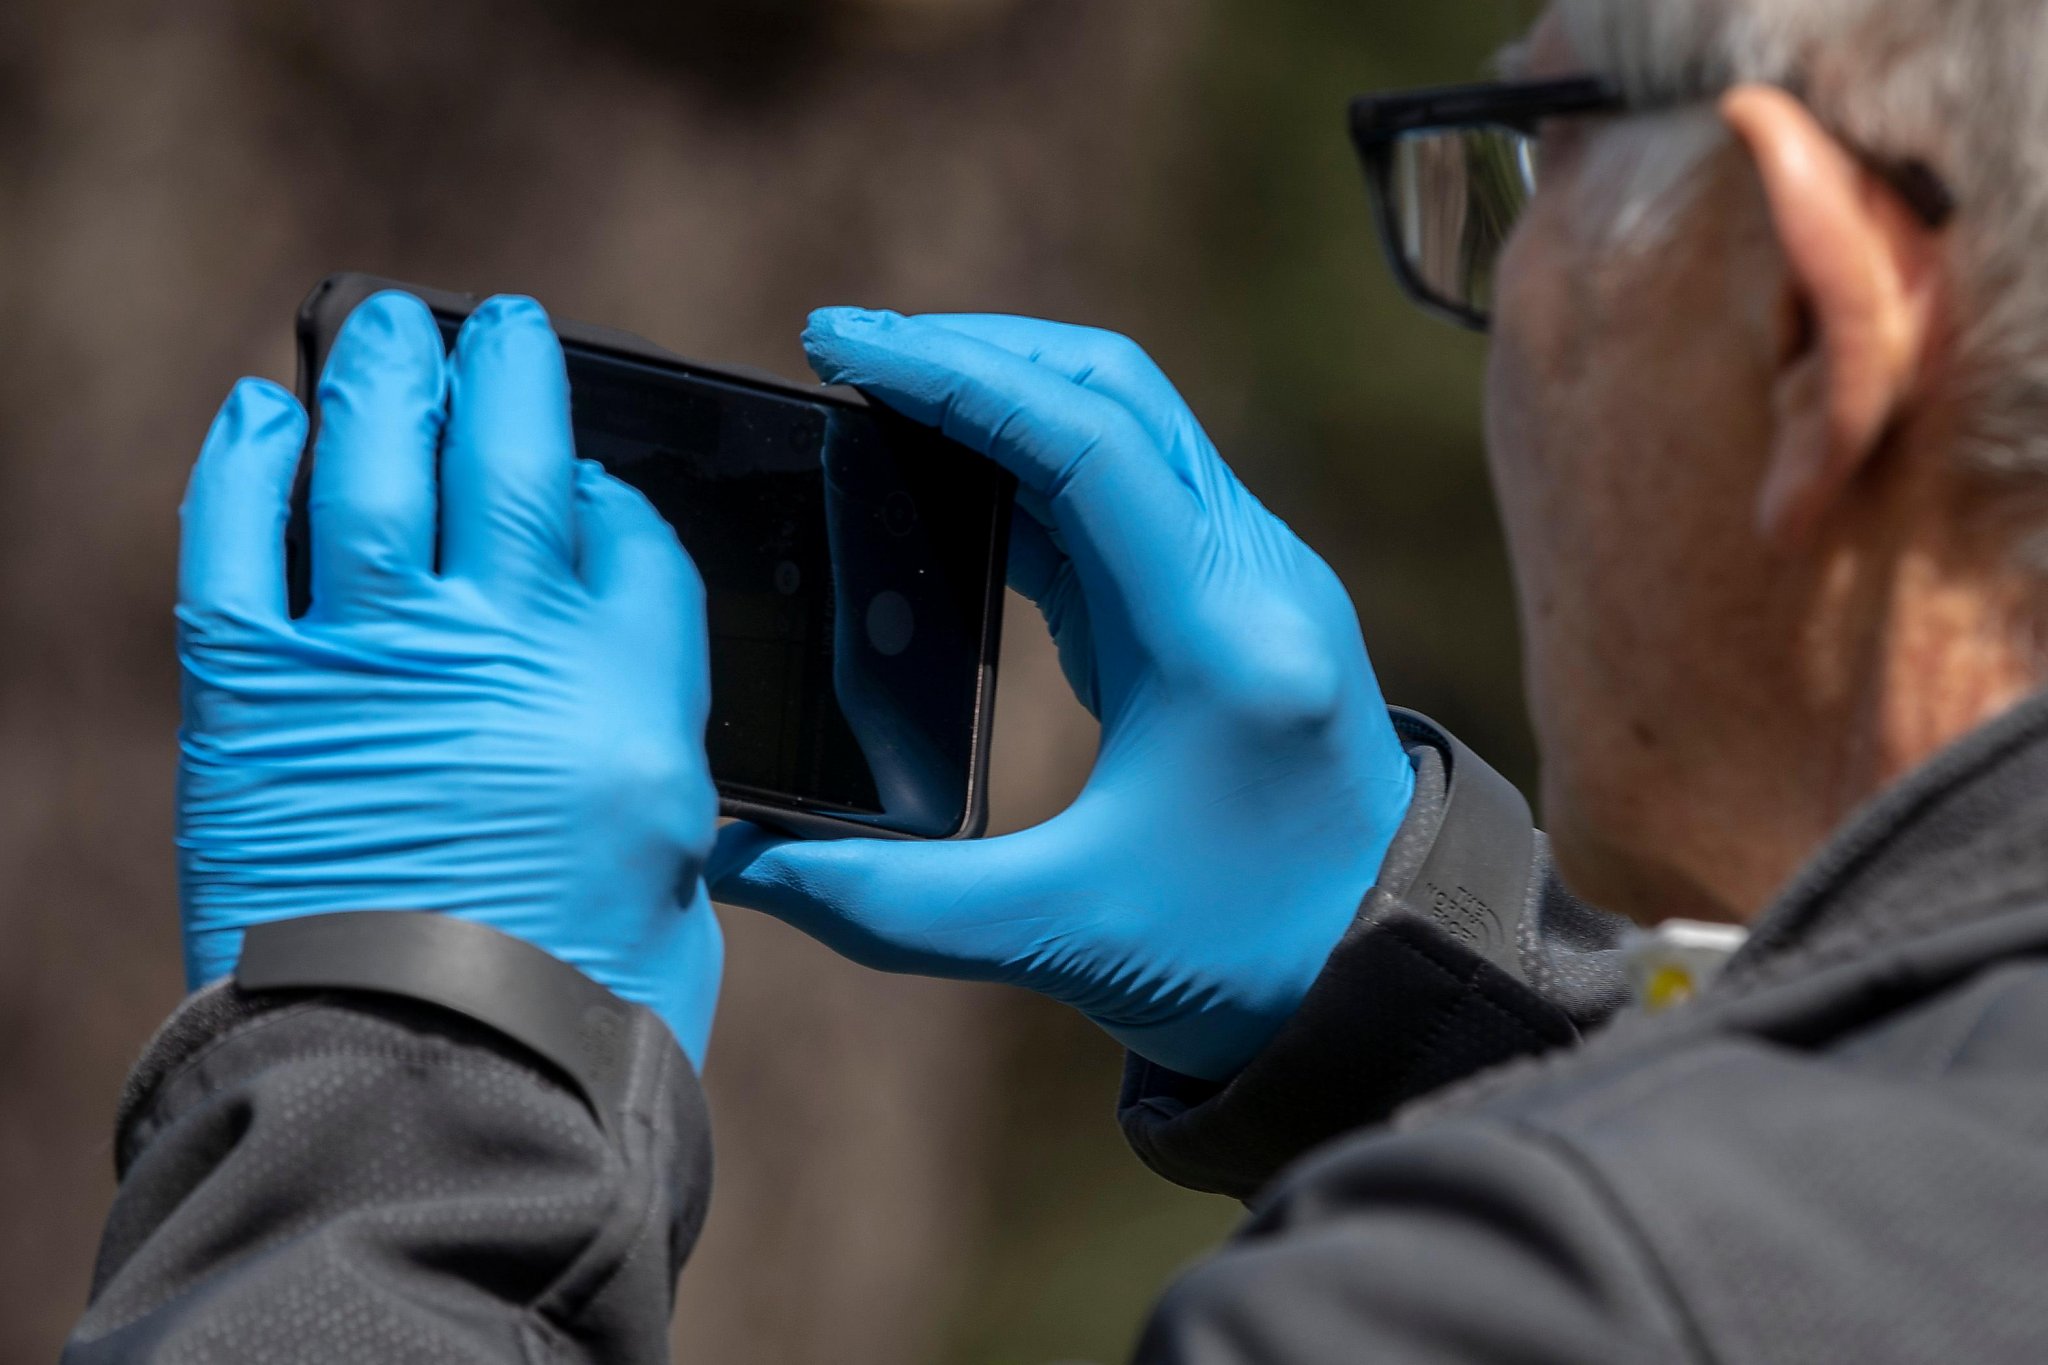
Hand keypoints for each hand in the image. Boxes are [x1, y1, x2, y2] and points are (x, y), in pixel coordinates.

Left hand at [177, 292, 722, 1065]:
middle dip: (508, 373)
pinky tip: (263, 417)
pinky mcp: (256, 696)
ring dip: (382, 377)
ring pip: (376, 462)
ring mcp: (372, 655)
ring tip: (386, 326)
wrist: (438, 1079)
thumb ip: (649, 707)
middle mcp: (508, 640)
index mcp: (629, 682)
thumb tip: (607, 614)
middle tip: (499, 328)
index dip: (607, 485)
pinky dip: (246, 465)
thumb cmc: (586, 985)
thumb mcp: (677, 838)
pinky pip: (238, 540)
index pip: (624, 527)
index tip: (587, 477)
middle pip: (511, 452)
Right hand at [710, 311, 1413, 1080]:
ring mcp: (1249, 579)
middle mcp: (1250, 576)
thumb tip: (740, 866)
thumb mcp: (1060, 938)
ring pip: (1124, 424)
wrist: (1384, 973)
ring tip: (881, 394)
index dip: (954, 376)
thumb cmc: (1249, 957)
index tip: (840, 344)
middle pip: (1112, 394)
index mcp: (1220, 634)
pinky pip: (1128, 488)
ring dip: (1006, 393)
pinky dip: (1034, 460)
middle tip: (843, 349)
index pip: (1085, 441)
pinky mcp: (1231, 602)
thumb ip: (885, 905)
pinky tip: (951, 478)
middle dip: (974, 354)